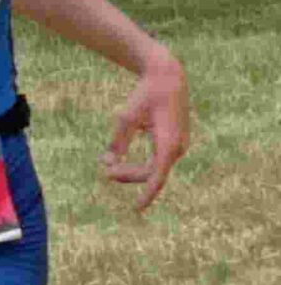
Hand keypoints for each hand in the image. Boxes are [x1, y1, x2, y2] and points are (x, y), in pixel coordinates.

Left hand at [101, 52, 189, 211]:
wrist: (168, 75)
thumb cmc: (146, 94)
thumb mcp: (126, 116)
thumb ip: (118, 141)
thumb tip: (107, 163)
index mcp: (168, 143)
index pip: (157, 177)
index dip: (147, 194)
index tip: (136, 209)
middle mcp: (178, 147)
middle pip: (151, 173)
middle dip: (128, 175)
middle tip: (106, 170)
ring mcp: (179, 145)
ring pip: (155, 167)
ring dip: (134, 171)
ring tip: (109, 168)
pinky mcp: (175, 142)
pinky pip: (158, 160)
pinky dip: (141, 163)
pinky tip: (120, 162)